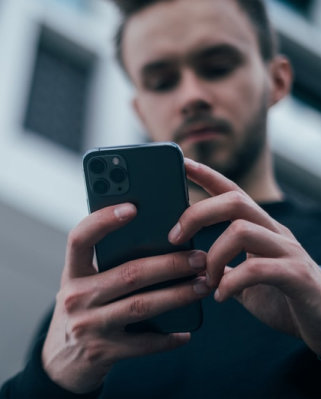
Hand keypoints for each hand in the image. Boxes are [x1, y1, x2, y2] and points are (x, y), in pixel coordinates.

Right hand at [42, 203, 209, 393]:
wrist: (61, 361)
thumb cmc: (82, 309)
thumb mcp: (85, 283)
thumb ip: (108, 264)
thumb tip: (158, 242)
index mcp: (73, 272)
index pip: (80, 238)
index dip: (103, 221)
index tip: (133, 207)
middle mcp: (76, 297)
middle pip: (129, 273)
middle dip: (169, 264)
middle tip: (199, 257)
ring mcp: (89, 326)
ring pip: (141, 305)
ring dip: (177, 295)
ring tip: (202, 285)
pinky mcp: (103, 352)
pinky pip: (143, 343)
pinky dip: (167, 338)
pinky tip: (185, 332)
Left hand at [169, 158, 320, 354]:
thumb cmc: (281, 298)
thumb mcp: (245, 279)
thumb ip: (224, 267)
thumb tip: (193, 263)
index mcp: (260, 228)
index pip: (232, 191)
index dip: (207, 175)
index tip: (183, 163)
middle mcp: (275, 232)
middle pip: (234, 201)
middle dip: (198, 214)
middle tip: (175, 238)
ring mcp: (288, 251)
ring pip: (242, 230)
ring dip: (213, 256)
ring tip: (205, 280)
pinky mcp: (296, 275)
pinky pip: (257, 269)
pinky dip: (230, 283)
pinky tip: (221, 296)